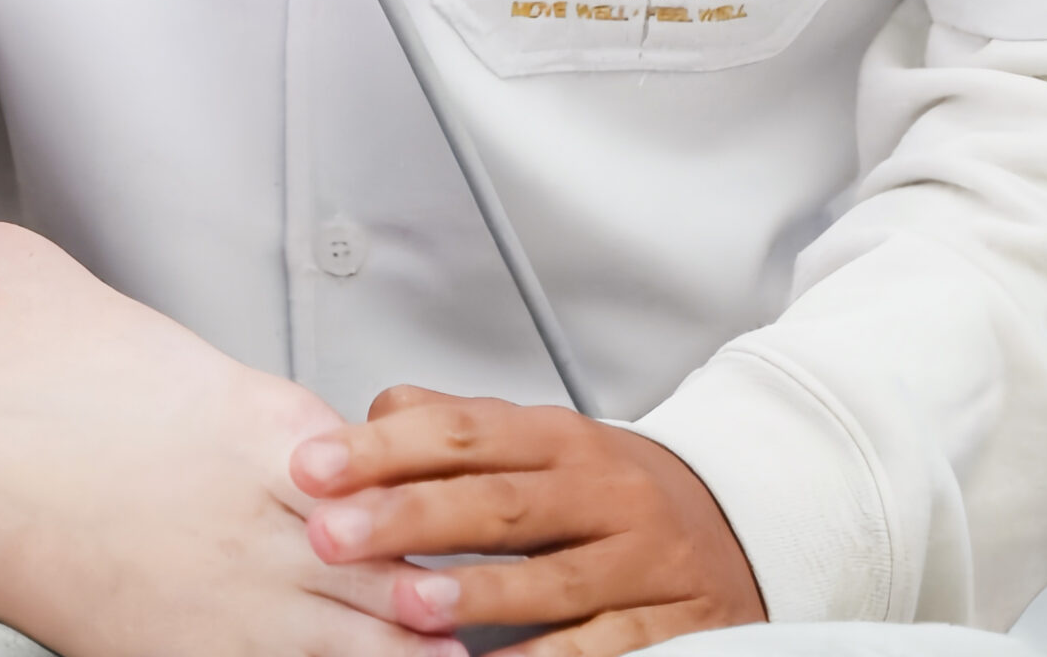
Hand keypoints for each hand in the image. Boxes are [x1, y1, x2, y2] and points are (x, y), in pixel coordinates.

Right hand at [0, 223, 450, 656]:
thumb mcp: (84, 293)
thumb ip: (147, 338)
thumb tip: (141, 346)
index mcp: (237, 408)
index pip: (377, 463)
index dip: (409, 486)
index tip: (428, 500)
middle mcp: (233, 507)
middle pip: (387, 566)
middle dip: (433, 583)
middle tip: (477, 595)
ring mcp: (186, 592)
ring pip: (340, 641)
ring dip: (386, 643)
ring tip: (442, 650)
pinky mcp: (120, 645)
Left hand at [291, 386, 767, 654]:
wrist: (732, 521)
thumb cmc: (605, 486)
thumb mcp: (536, 439)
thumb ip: (453, 426)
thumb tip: (369, 413)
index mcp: (557, 437)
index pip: (463, 432)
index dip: (385, 448)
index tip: (314, 466)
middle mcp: (599, 489)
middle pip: (498, 499)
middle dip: (410, 516)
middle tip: (333, 532)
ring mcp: (636, 556)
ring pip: (552, 575)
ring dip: (479, 592)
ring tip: (408, 603)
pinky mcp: (669, 620)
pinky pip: (605, 644)